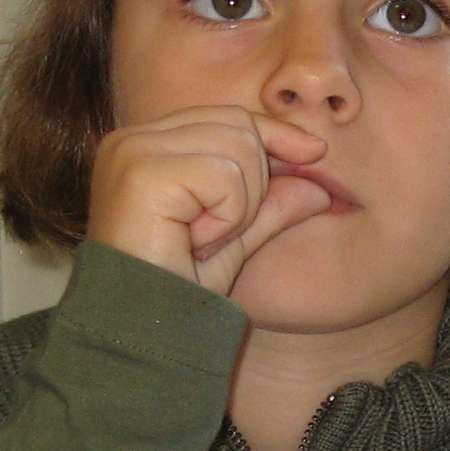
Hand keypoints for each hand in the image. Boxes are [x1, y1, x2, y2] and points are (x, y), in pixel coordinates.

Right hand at [88, 106, 333, 296]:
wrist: (141, 333)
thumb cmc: (175, 291)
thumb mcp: (233, 243)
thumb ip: (268, 207)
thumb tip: (319, 186)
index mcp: (144, 147)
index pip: (226, 116)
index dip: (273, 133)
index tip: (314, 152)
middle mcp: (130, 140)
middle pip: (236, 124)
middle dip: (253, 182)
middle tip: (218, 233)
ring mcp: (132, 152)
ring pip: (236, 146)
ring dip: (238, 205)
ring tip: (201, 240)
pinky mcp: (141, 172)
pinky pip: (224, 175)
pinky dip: (227, 216)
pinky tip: (195, 241)